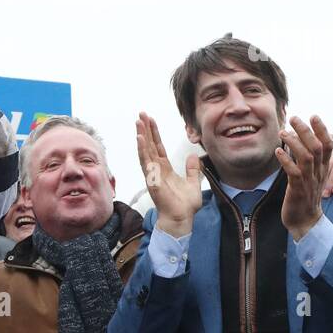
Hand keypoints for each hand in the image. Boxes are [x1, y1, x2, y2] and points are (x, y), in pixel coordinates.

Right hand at [136, 112, 201, 236]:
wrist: (181, 219)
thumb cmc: (185, 205)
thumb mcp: (193, 183)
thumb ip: (193, 169)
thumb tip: (193, 156)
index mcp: (164, 169)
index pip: (157, 147)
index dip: (154, 133)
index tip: (150, 120)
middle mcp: (156, 170)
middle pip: (149, 145)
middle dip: (145, 129)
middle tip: (141, 114)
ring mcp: (152, 175)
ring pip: (145, 152)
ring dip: (141, 137)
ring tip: (138, 122)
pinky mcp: (152, 181)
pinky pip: (146, 163)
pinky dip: (142, 151)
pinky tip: (140, 140)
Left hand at [276, 115, 329, 239]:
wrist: (305, 221)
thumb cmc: (307, 195)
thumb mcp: (314, 175)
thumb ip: (314, 158)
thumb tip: (314, 140)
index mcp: (323, 168)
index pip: (328, 145)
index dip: (322, 130)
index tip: (314, 116)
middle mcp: (318, 172)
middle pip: (316, 147)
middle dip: (306, 131)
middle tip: (294, 118)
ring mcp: (309, 181)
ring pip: (306, 158)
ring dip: (294, 143)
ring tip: (282, 132)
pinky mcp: (298, 190)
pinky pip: (294, 173)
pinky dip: (286, 160)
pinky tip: (278, 151)